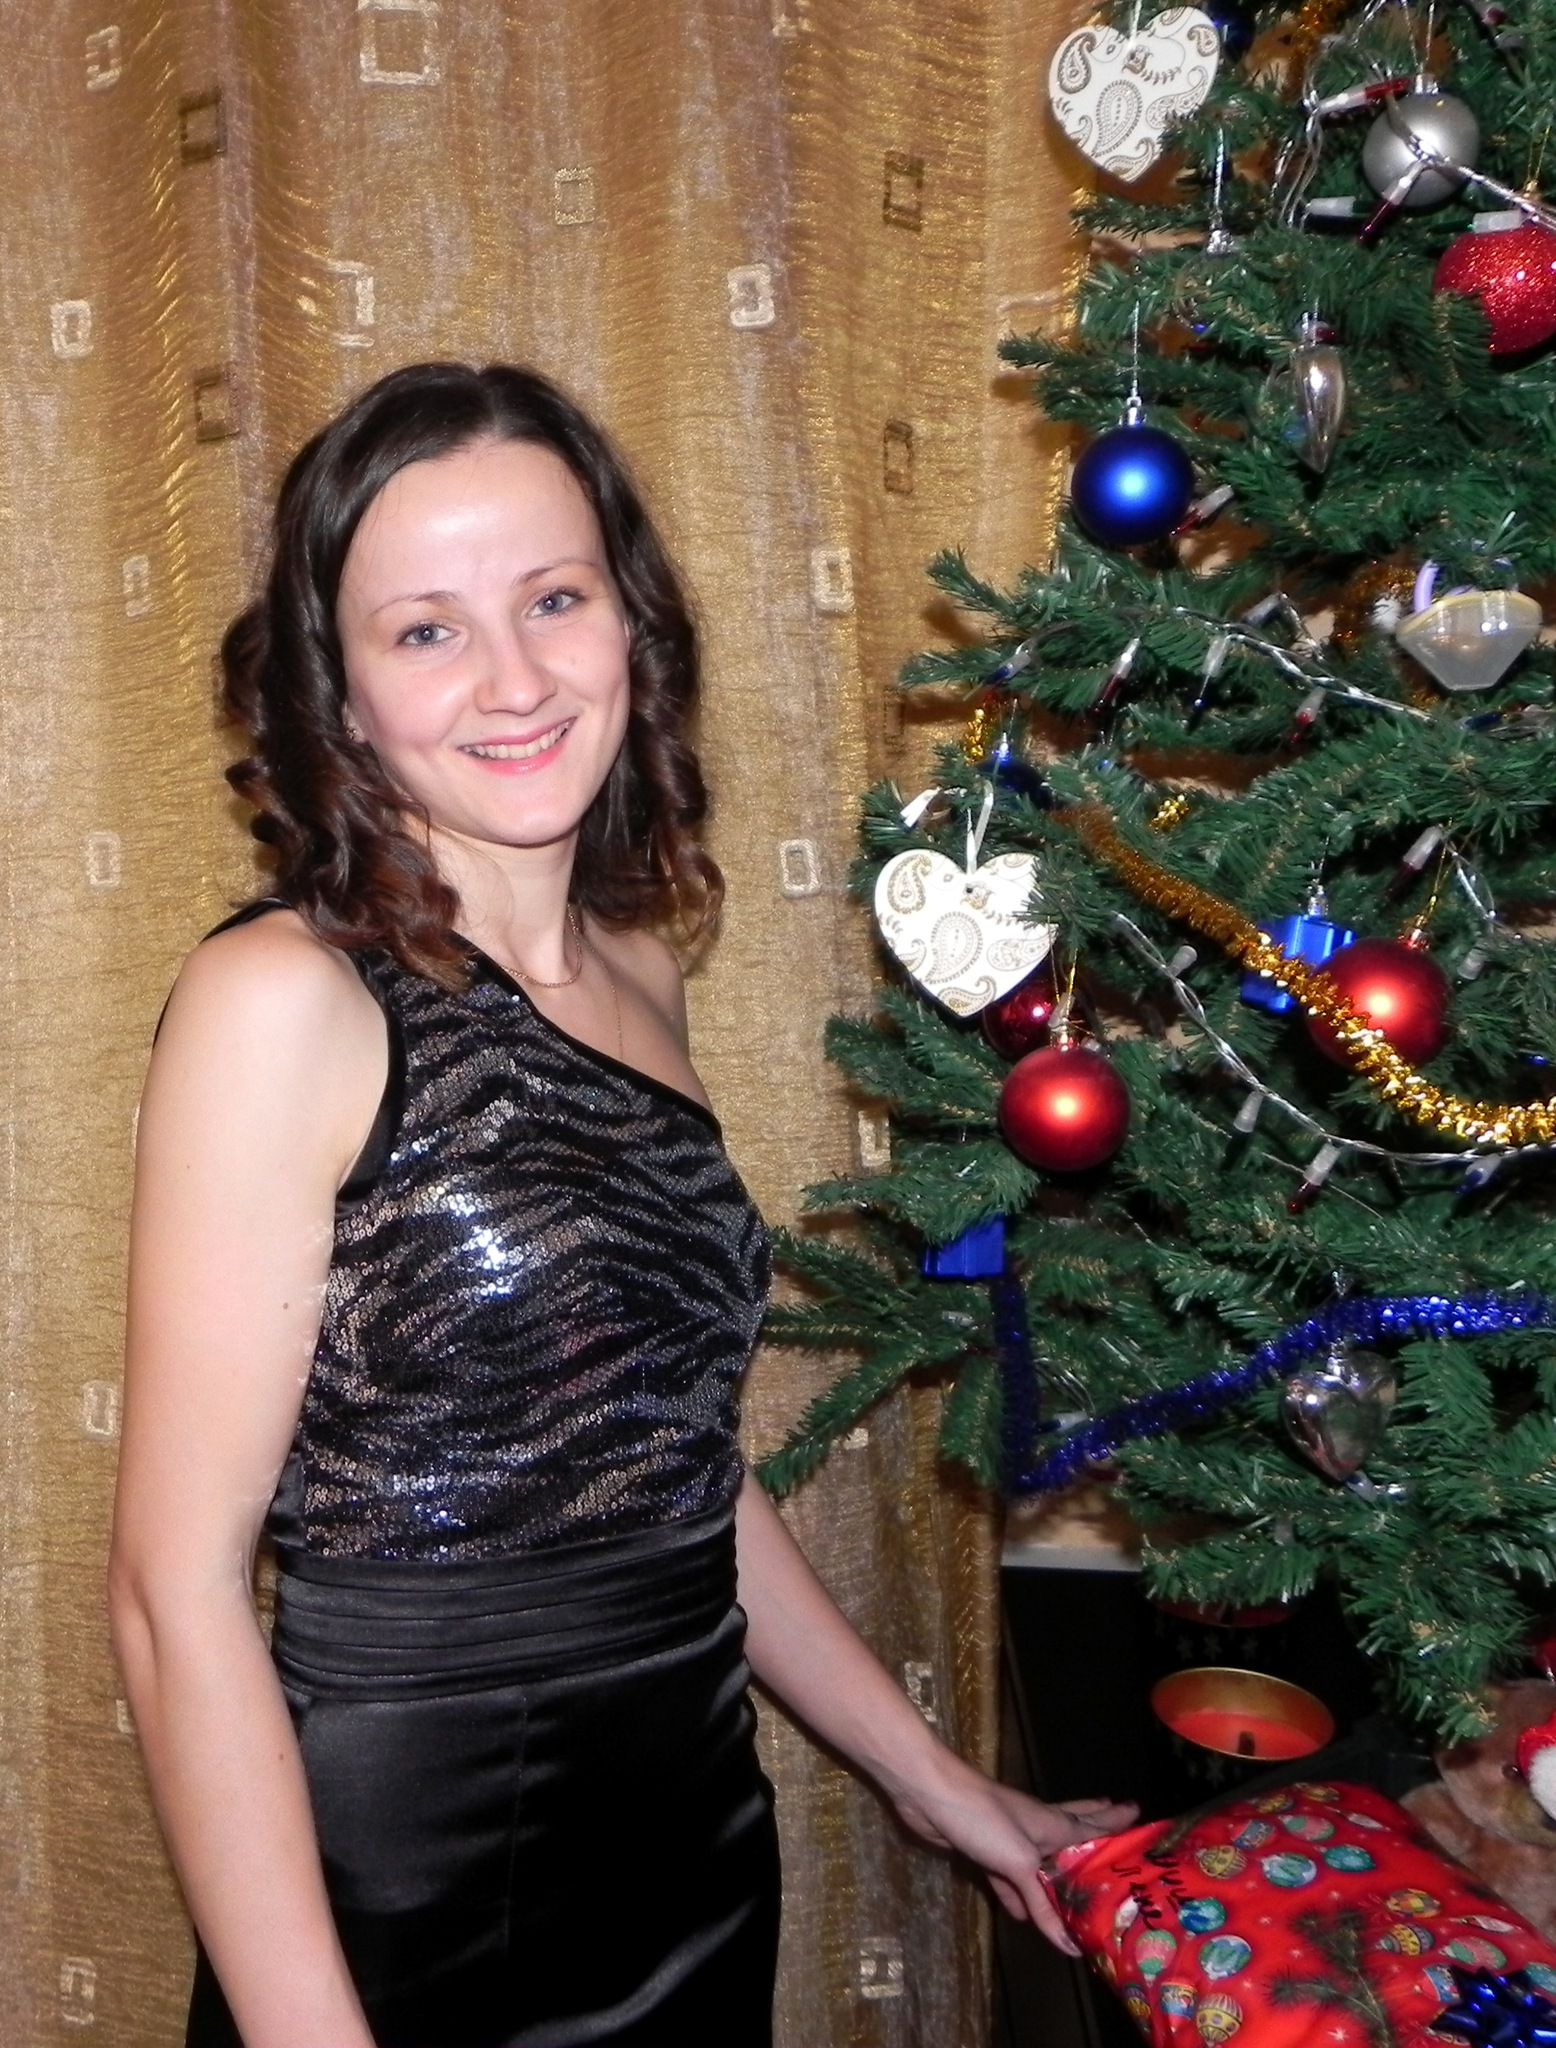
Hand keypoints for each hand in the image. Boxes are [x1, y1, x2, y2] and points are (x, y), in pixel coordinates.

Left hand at [888, 1746, 1136, 1953]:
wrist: (931, 1797)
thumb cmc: (984, 1819)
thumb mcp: (1019, 1862)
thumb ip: (1043, 1903)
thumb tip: (1071, 1946)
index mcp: (1054, 1824)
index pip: (1096, 1827)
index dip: (1119, 1824)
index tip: (1145, 1819)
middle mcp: (1038, 1829)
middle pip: (1075, 1830)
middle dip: (1099, 1828)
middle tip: (1125, 1822)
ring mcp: (1010, 1840)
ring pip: (1043, 1860)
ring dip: (1060, 1871)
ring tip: (1081, 1882)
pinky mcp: (985, 1852)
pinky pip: (1011, 1879)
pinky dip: (1020, 1895)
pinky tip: (1023, 1915)